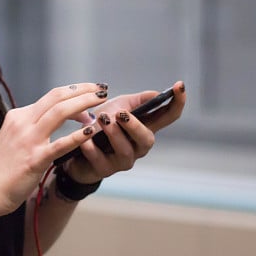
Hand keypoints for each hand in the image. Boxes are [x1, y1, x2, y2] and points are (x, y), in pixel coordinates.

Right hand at [0, 83, 110, 213]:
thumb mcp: (14, 138)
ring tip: (103, 102)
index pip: (52, 96)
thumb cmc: (3, 168)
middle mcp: (22, 123)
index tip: (91, 91)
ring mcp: (28, 140)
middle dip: (83, 91)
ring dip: (84, 104)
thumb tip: (56, 117)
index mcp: (18, 116)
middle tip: (103, 89)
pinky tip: (91, 132)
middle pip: (57, 97)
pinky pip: (60, 144)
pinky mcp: (34, 159)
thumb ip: (32, 126)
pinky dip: (77, 136)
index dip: (75, 92)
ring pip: (60, 112)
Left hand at [64, 80, 186, 183]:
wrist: (76, 145)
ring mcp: (123, 160)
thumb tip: (157, 94)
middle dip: (135, 126)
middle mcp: (138, 146)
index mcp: (145, 127)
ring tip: (101, 120)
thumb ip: (137, 101)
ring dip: (113, 134)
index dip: (177, 102)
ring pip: (125, 151)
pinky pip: (101, 161)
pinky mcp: (105, 170)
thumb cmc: (101, 124)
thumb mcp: (118, 106)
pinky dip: (92, 149)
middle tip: (120, 114)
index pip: (168, 116)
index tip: (180, 85)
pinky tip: (85, 140)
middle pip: (147, 139)